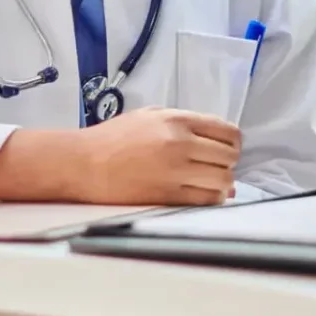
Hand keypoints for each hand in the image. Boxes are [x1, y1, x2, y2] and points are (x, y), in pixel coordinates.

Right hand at [71, 107, 241, 205]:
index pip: (227, 131)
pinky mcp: (167, 195)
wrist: (83, 163)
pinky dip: (212, 199)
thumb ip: (185, 124)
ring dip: (223, 183)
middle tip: (216, 166)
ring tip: (210, 182)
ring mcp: (174, 170)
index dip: (233, 142)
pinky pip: (206, 200)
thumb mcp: (149, 116)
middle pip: (229, 156)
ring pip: (223, 180)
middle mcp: (179, 143)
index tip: (227, 149)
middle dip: (228, 162)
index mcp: (176, 120)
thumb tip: (216, 145)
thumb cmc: (112, 139)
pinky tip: (203, 195)